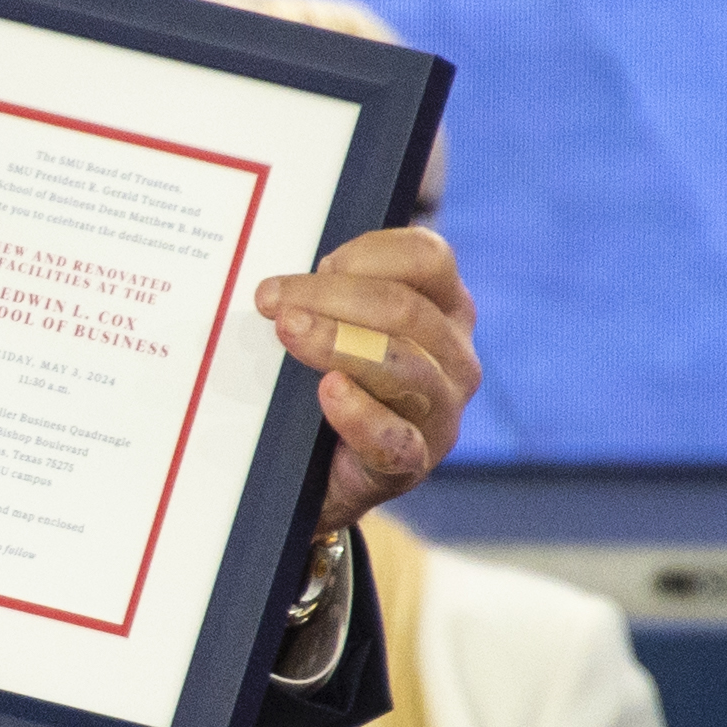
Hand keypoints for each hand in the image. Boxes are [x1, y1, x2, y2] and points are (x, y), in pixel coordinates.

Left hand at [257, 227, 480, 542]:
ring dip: (338, 342)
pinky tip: (328, 392)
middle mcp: (455, 355)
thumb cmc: (337, 382)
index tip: (315, 263)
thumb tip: (284, 281)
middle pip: (405, 309)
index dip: (367, 253)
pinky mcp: (416, 461)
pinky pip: (393, 437)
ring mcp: (442, 411)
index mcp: (445, 307)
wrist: (327, 473)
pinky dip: (359, 413)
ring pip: (402, 366)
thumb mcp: (343, 326)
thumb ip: (332, 297)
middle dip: (331, 296)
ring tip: (289, 331)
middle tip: (271, 299)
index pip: (426, 258)